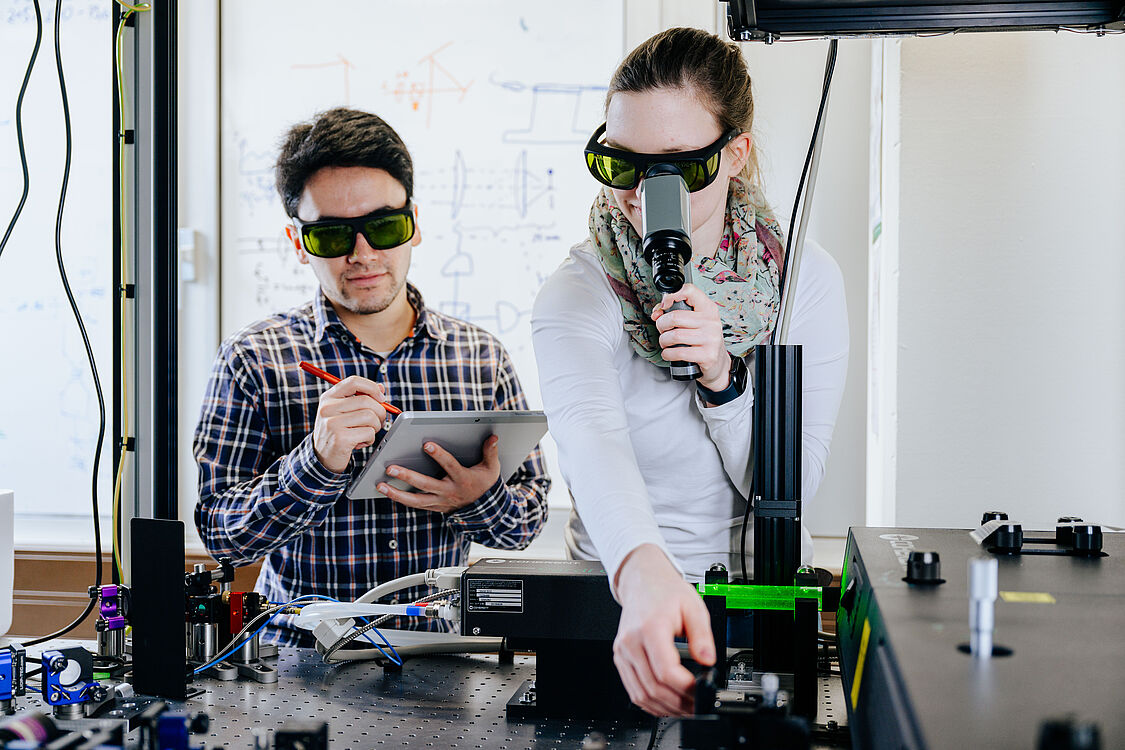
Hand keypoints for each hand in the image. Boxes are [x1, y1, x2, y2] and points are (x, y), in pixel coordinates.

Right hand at [311, 376, 388, 473]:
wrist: (323, 457)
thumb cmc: (339, 432)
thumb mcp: (345, 412)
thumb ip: (361, 397)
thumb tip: (381, 388)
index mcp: (329, 397)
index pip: (354, 381)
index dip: (372, 387)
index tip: (381, 398)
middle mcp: (328, 408)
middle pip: (366, 401)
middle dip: (379, 412)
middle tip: (378, 421)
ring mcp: (332, 423)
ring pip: (370, 417)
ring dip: (375, 427)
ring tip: (367, 432)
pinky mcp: (340, 438)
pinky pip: (369, 433)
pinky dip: (371, 439)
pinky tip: (361, 442)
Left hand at [378, 435, 501, 512]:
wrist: (485, 512)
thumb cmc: (485, 484)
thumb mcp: (492, 469)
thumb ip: (490, 452)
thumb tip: (493, 437)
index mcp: (463, 480)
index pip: (450, 466)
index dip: (439, 456)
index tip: (426, 444)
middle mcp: (449, 492)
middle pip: (425, 484)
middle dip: (408, 476)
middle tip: (390, 467)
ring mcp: (439, 502)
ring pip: (415, 500)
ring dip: (396, 493)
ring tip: (380, 485)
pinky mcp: (433, 507)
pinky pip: (414, 504)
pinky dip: (400, 499)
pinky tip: (386, 491)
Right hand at [613, 544, 715, 715]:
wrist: (642, 582)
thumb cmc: (665, 593)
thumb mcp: (693, 607)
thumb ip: (702, 635)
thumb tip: (708, 660)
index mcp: (650, 628)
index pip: (665, 670)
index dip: (685, 688)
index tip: (700, 692)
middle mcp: (631, 642)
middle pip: (653, 687)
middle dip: (678, 703)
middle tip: (696, 706)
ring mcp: (623, 651)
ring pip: (641, 693)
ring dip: (664, 707)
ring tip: (684, 708)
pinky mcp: (620, 658)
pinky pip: (632, 689)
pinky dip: (650, 702)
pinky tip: (665, 704)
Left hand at [651, 284, 730, 390]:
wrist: (717, 362)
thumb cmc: (702, 339)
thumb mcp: (693, 322)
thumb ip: (674, 312)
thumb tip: (657, 313)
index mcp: (708, 308)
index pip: (689, 291)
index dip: (671, 296)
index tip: (664, 305)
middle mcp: (711, 321)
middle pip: (675, 317)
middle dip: (661, 325)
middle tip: (663, 330)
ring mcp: (711, 338)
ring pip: (674, 335)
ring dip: (663, 341)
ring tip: (666, 343)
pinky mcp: (707, 355)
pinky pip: (678, 352)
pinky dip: (667, 354)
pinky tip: (669, 353)